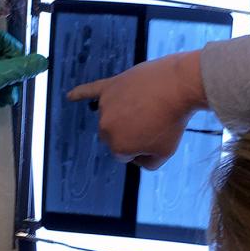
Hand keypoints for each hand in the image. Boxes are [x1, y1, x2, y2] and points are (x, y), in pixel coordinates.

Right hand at [67, 50, 206, 169]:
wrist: (179, 86)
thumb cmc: (173, 121)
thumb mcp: (166, 152)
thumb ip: (148, 164)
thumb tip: (137, 160)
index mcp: (118, 146)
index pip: (125, 154)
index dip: (143, 146)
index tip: (155, 134)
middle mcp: (106, 127)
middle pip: (115, 135)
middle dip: (132, 131)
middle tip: (153, 119)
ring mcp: (106, 105)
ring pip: (113, 115)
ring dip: (127, 113)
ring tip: (148, 105)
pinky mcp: (110, 86)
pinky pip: (90, 90)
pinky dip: (81, 93)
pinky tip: (70, 96)